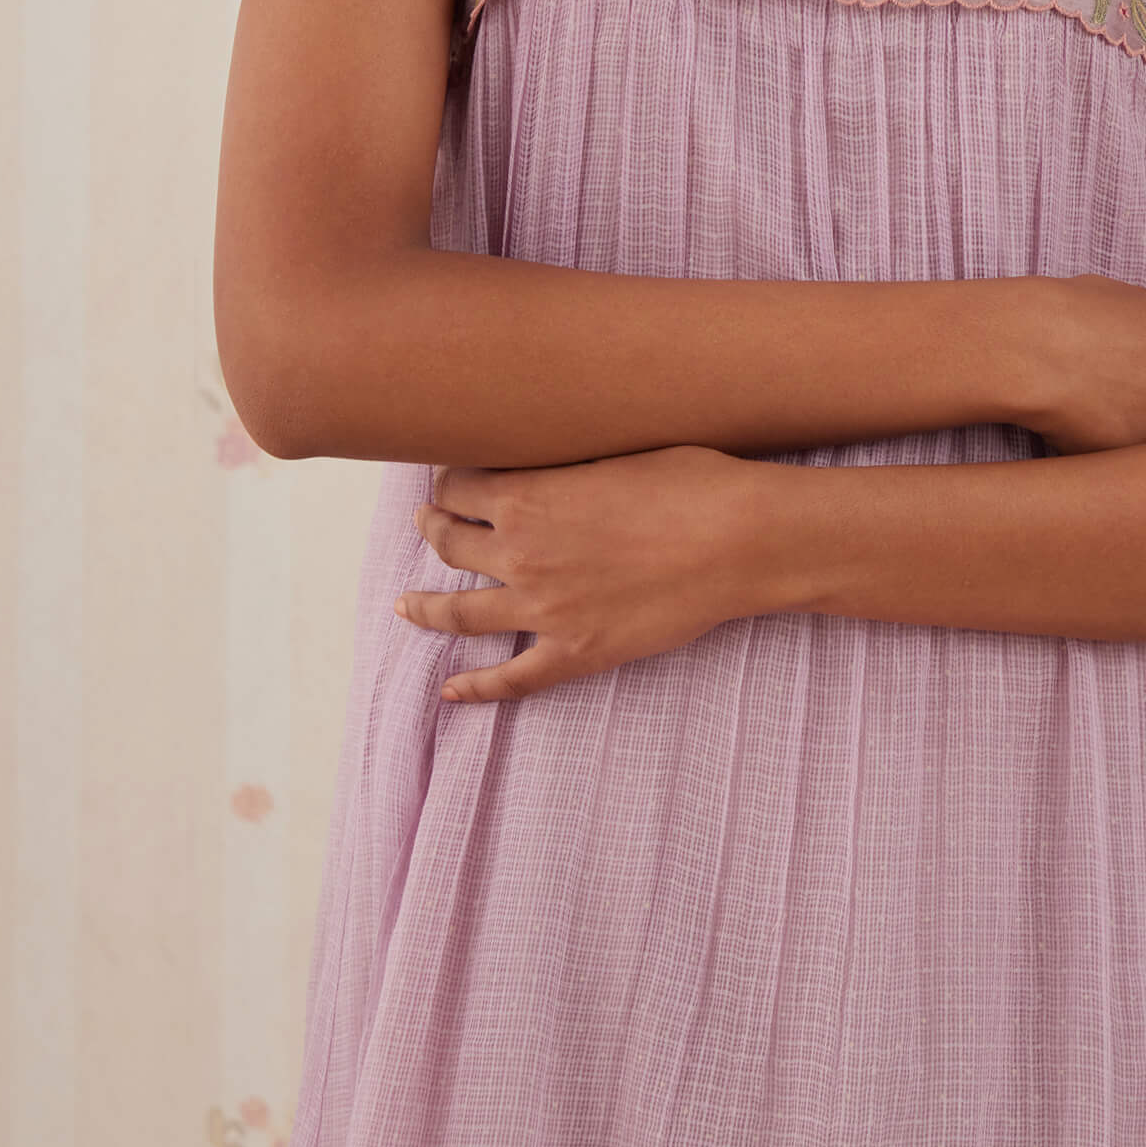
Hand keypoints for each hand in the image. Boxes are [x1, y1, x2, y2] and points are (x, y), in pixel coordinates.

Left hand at [399, 445, 770, 701]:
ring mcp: (543, 610)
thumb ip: (565, 467)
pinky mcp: (575, 652)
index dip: (449, 481)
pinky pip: (512, 679)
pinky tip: (450, 693)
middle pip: (449, 543)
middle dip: (432, 529)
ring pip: (459, 615)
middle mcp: (520, 554)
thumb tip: (544, 468)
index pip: (458, 487)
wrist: (737, 541)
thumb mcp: (615, 453)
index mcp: (525, 497)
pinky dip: (476, 689)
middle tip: (427, 523)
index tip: (450, 479)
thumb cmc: (689, 482)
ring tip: (407, 605)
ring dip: (425, 609)